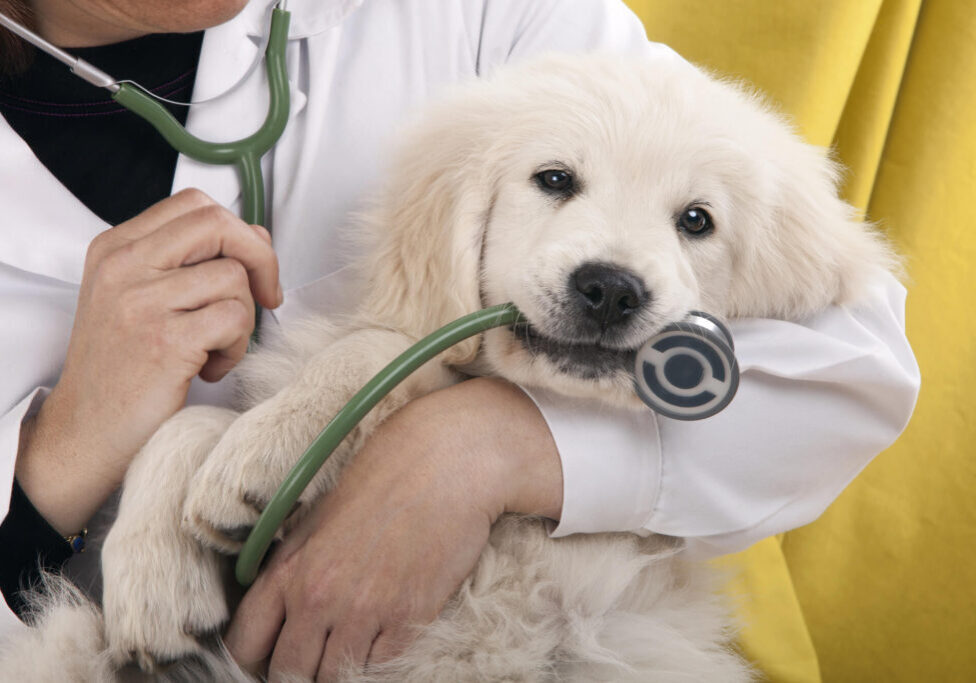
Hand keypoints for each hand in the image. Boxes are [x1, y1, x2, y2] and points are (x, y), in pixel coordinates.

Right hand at [16, 189, 280, 534]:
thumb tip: (256, 235)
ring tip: (215, 349)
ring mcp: (141, 301)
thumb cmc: (123, 368)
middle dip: (260, 259)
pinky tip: (210, 368)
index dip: (238, 231)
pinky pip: (235, 319)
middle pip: (218, 224)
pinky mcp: (164, 340)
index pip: (195, 204)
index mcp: (116, 248)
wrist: (85, 433)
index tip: (251, 269)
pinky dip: (237, 348)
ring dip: (243, 319)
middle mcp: (124, 266)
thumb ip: (188, 262)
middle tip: (266, 298)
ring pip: (235, 277)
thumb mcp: (140, 299)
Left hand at [224, 378, 562, 681]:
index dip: (256, 659)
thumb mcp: (318, 519)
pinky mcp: (409, 619)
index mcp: (289, 570)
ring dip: (340, 667)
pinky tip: (384, 634)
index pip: (246, 645)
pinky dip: (379, 659)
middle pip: (289, 673)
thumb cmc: (383, 479)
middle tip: (316, 656)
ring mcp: (365, 612)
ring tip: (352, 645)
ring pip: (335, 678)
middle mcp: (319, 597)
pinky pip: (381, 668)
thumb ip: (293, 568)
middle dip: (299, 671)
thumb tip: (280, 610)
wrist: (446, 463)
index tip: (273, 656)